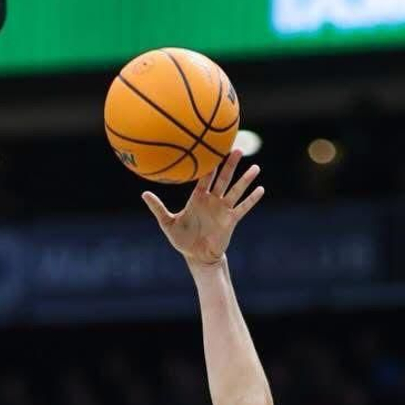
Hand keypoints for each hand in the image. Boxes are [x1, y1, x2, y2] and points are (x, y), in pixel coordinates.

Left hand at [140, 151, 262, 266]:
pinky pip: (243, 208)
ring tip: (255, 167)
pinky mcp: (231, 220)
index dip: (209, 164)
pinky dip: (251, 199)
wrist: (197, 256)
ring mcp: (223, 209)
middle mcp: (212, 200)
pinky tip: (261, 190)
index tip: (213, 148)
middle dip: (230, 165)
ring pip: (235, 190)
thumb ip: (158, 208)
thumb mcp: (168, 223)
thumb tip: (144, 193)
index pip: (205, 177)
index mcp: (198, 197)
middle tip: (237, 149)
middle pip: (223, 178)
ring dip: (245, 180)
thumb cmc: (182, 240)